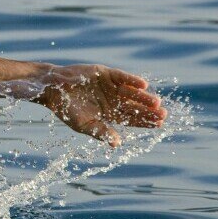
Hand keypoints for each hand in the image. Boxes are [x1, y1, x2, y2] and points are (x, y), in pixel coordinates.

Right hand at [40, 64, 166, 146]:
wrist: (53, 90)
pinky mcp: (106, 73)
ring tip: (156, 103)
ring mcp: (111, 86)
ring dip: (144, 97)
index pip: (132, 119)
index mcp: (110, 114)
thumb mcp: (85, 125)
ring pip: (132, 92)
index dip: (146, 122)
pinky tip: (143, 85)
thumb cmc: (67, 110)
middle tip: (164, 115)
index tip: (160, 125)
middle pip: (136, 106)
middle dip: (149, 111)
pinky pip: (122, 77)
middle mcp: (114, 99)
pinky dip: (132, 80)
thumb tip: (117, 145)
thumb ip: (101, 132)